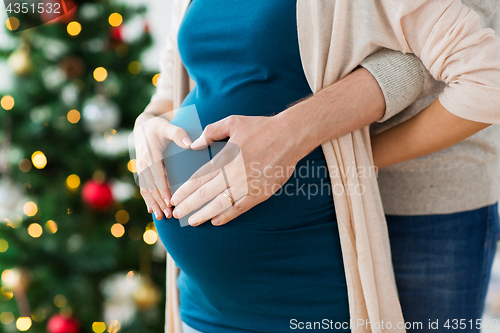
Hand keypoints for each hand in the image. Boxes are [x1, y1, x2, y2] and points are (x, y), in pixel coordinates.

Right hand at [133, 111, 192, 219]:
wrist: (143, 127)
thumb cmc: (158, 127)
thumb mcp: (167, 126)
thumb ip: (178, 134)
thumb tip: (190, 144)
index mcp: (150, 155)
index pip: (157, 175)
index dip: (162, 189)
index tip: (169, 201)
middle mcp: (143, 164)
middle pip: (150, 187)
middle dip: (159, 202)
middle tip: (170, 215)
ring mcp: (140, 169)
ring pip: (146, 190)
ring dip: (153, 204)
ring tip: (162, 217)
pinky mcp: (141, 173)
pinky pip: (143, 188)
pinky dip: (148, 200)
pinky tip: (152, 211)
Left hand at [170, 114, 305, 225]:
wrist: (289, 136)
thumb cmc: (261, 127)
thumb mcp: (232, 122)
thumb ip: (211, 132)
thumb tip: (194, 145)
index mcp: (225, 158)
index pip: (198, 179)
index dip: (184, 191)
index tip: (174, 198)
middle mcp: (233, 175)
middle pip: (205, 195)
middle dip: (188, 206)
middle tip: (177, 214)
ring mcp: (247, 186)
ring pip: (220, 205)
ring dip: (203, 214)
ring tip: (192, 221)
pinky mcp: (259, 194)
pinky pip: (239, 209)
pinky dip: (226, 216)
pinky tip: (216, 221)